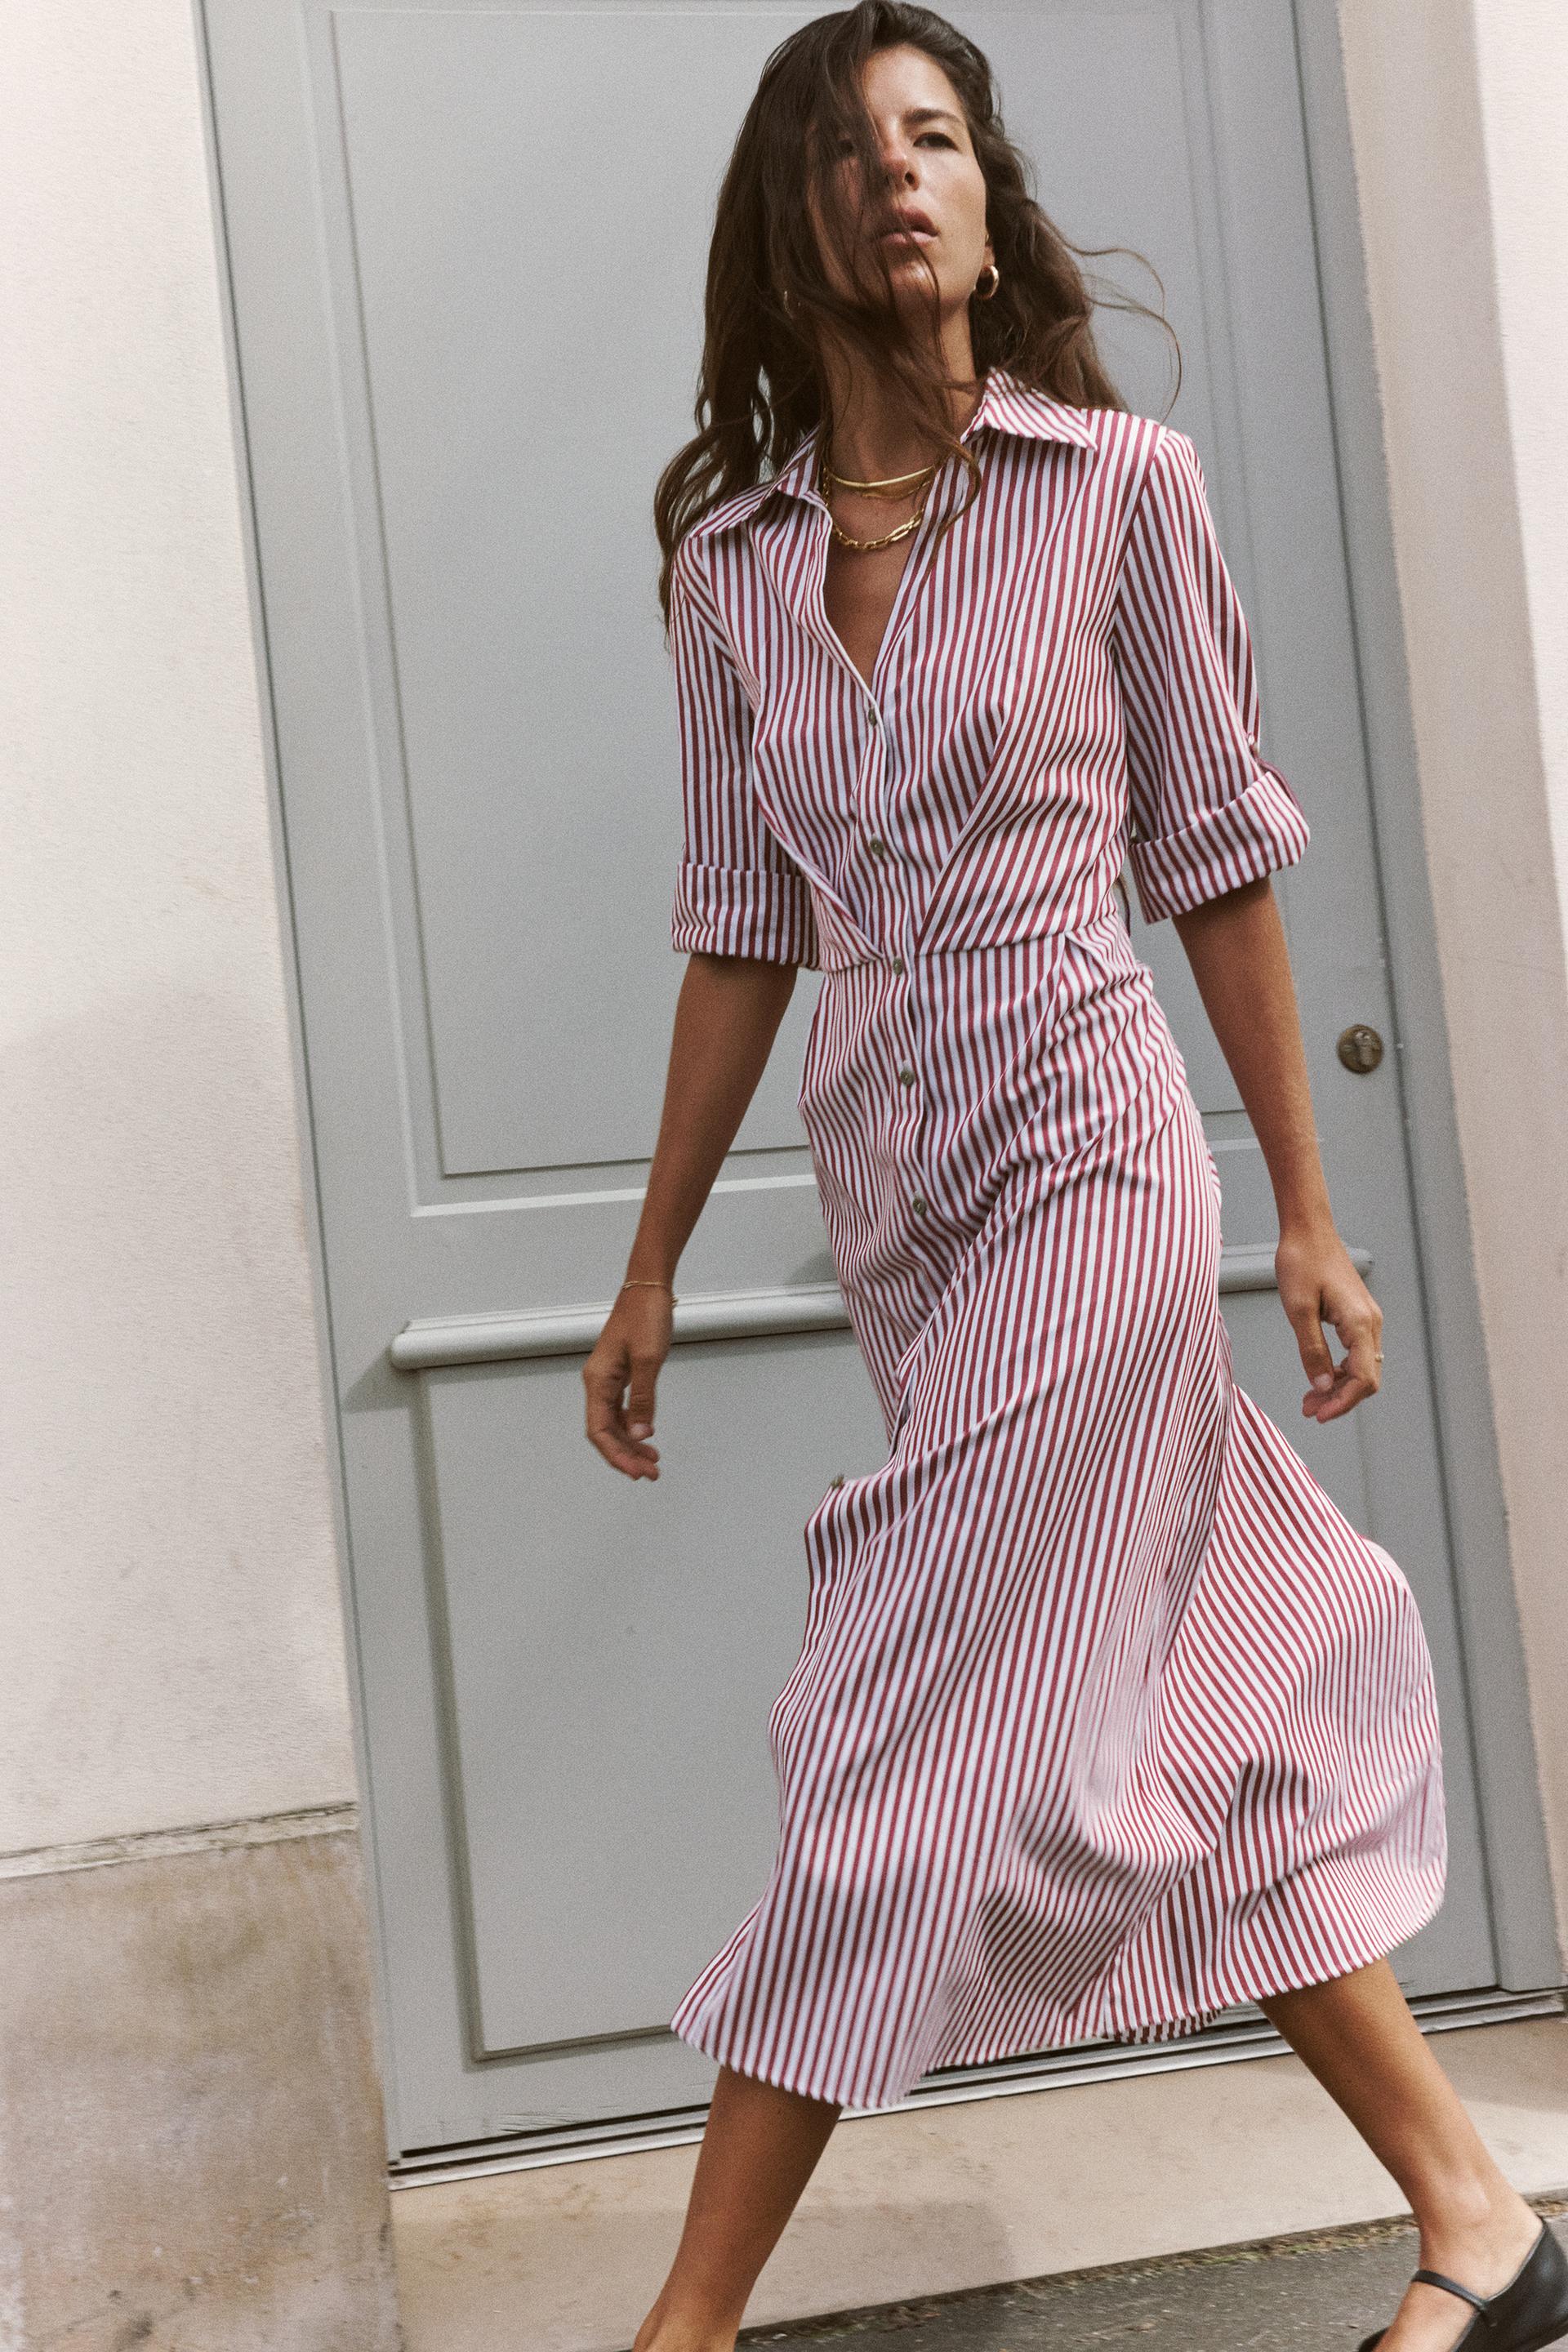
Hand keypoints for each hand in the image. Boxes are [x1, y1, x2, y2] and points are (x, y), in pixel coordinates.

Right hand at [583, 1287, 673, 1478]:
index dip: (616, 1455)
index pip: (599, 1431)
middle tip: (650, 1472)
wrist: (648, 1289)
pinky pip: (621, 1410)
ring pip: (614, 1423)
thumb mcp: (649, 1359)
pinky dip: (633, 1426)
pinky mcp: (620, 1374)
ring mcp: (608, 1379)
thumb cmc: (645, 1316)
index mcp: (598, 1381)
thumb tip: (640, 1433)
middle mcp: (598, 1382)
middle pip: (605, 1432)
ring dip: (631, 1443)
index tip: (636, 1471)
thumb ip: (643, 1400)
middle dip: (626, 1455)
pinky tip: (647, 1435)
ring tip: (652, 1461)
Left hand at [1274, 1222, 1383, 1422]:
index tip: (1318, 1415)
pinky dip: (1340, 1370)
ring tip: (1310, 1399)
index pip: (1363, 1378)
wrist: (1307, 1231)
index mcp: (1359, 1322)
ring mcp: (1367, 1319)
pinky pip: (1356, 1353)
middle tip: (1309, 1410)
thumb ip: (1312, 1351)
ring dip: (1339, 1387)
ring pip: (1362, 1367)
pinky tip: (1319, 1377)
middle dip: (1340, 1399)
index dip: (1343, 1403)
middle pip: (1367, 1378)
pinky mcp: (1358, 1315)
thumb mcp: (1298, 1311)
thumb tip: (1322, 1387)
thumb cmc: (1301, 1262)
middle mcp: (1371, 1322)